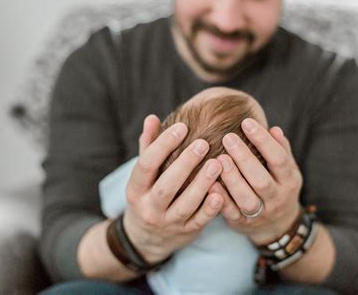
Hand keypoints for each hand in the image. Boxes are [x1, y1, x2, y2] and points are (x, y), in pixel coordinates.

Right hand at [123, 115, 223, 263]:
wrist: (147, 239)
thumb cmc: (148, 194)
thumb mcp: (143, 175)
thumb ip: (148, 147)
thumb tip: (152, 118)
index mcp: (136, 189)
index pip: (146, 165)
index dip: (163, 145)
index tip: (182, 127)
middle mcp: (149, 208)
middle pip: (166, 186)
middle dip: (185, 164)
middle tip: (203, 143)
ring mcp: (168, 223)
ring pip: (185, 205)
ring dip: (202, 184)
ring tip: (217, 163)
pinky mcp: (186, 232)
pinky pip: (200, 221)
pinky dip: (210, 208)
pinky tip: (221, 192)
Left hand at [210, 118, 301, 245]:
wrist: (277, 227)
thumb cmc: (278, 187)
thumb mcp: (286, 170)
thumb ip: (280, 150)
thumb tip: (274, 129)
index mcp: (289, 181)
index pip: (279, 159)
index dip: (264, 141)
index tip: (246, 122)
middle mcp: (277, 198)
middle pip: (261, 180)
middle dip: (244, 158)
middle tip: (228, 138)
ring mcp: (260, 214)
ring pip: (247, 199)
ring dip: (232, 179)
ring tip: (220, 159)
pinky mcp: (242, 223)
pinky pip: (231, 213)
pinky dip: (221, 199)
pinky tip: (211, 183)